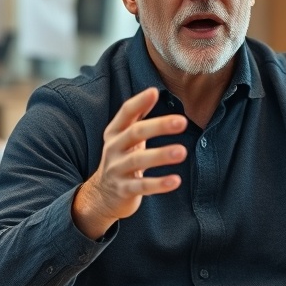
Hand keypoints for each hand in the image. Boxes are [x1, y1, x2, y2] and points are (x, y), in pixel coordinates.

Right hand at [72, 87, 187, 238]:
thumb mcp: (125, 136)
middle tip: (182, 122)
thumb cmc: (121, 158)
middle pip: (135, 133)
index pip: (125, 112)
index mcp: (115, 132)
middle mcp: (113, 148)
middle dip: (158, 126)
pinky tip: (175, 180)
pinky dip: (159, 184)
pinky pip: (142, 186)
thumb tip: (153, 91)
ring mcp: (117, 169)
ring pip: (138, 160)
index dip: (139, 102)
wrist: (103, 195)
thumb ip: (136, 115)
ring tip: (182, 152)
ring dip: (161, 155)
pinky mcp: (124, 190)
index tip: (155, 92)